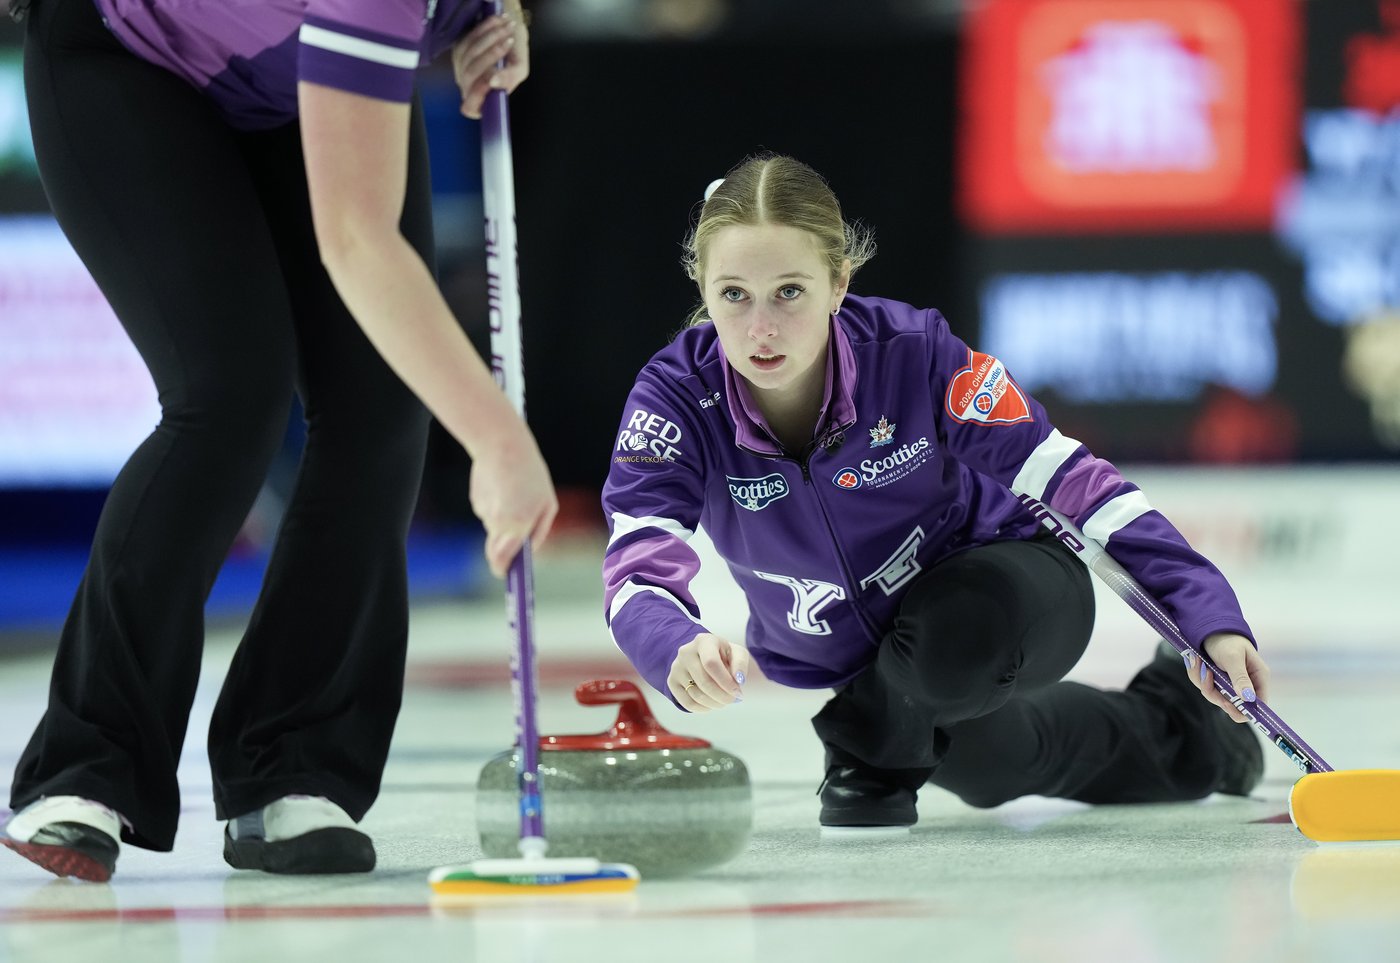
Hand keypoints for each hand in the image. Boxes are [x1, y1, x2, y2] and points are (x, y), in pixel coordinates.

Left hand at [454, 1, 530, 118]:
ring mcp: (460, 68)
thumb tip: (494, 83)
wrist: (510, 34)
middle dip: (492, 55)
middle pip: (471, 74)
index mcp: (483, 101)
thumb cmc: (516, 57)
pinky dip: (484, 30)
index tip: (494, 78)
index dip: (478, 94)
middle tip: (510, 41)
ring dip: (491, 38)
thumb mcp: (520, 70)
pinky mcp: (458, 50)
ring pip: (469, 54)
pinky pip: (467, 40)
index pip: (470, 107)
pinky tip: (498, 23)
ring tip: (508, 28)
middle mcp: (468, 87)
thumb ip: (510, 78)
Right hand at [468, 429, 556, 577]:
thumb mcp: (547, 503)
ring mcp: (484, 512)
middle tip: (513, 537)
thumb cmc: (530, 474)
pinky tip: (502, 488)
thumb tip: (529, 549)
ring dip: (503, 520)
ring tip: (513, 496)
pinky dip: (496, 506)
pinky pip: (488, 512)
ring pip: (494, 528)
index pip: (504, 559)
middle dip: (502, 551)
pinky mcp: (476, 501)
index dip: (504, 570)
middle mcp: (498, 522)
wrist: (501, 444)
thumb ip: (538, 530)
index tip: (505, 575)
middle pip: (494, 550)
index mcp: (518, 525)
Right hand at [668, 633, 749, 711]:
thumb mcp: (737, 653)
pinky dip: (703, 708)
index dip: (726, 682)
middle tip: (733, 700)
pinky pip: (688, 703)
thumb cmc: (723, 655)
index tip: (737, 692)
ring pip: (697, 695)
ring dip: (715, 704)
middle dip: (723, 696)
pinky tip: (712, 704)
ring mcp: (676, 667)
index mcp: (703, 641)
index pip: (711, 663)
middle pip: (704, 682)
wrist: (704, 656)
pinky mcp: (671, 681)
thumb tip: (738, 679)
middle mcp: (686, 652)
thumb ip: (740, 664)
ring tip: (724, 701)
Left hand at [1187, 633, 1271, 723]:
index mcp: (1258, 678)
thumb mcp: (1233, 657)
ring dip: (1203, 681)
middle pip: (1233, 705)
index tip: (1227, 704)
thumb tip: (1248, 698)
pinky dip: (1198, 676)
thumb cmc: (1227, 640)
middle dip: (1215, 693)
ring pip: (1215, 696)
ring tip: (1200, 662)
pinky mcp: (1217, 682)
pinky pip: (1205, 687)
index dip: (1245, 711)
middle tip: (1207, 675)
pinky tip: (1197, 661)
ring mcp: (1230, 684)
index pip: (1259, 704)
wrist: (1210, 628)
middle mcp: (1246, 684)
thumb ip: (1240, 677)